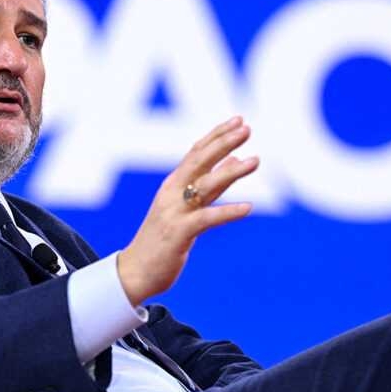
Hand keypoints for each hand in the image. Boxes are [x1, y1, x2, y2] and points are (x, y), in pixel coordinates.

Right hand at [117, 116, 258, 305]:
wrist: (135, 271)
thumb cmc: (161, 240)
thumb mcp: (184, 208)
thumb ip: (209, 185)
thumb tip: (233, 160)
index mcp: (172, 185)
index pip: (196, 152)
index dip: (217, 135)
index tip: (238, 120)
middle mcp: (171, 193)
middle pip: (199, 161)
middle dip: (223, 143)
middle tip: (246, 128)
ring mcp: (173, 212)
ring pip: (204, 186)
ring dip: (230, 172)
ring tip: (255, 161)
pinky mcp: (178, 233)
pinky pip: (206, 219)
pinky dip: (227, 212)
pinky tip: (248, 207)